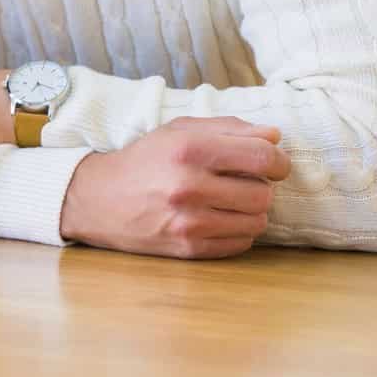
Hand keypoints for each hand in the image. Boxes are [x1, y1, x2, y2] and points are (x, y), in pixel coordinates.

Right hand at [58, 117, 290, 259]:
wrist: (98, 199)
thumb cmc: (144, 160)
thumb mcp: (179, 131)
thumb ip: (228, 128)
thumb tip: (274, 136)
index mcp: (190, 149)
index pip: (262, 157)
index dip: (279, 160)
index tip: (275, 163)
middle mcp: (189, 186)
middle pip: (264, 193)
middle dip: (263, 187)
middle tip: (245, 182)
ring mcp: (189, 222)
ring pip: (257, 221)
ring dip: (252, 211)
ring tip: (231, 202)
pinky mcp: (188, 249)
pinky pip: (240, 244)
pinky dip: (238, 232)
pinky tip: (219, 219)